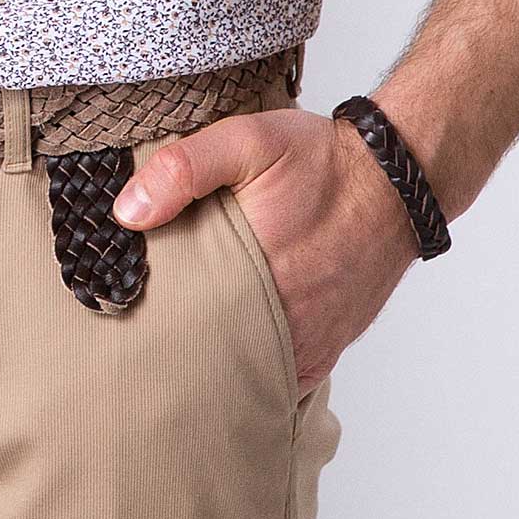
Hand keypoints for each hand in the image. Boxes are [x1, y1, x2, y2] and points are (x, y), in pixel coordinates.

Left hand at [111, 105, 416, 393]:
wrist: (394, 180)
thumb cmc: (320, 159)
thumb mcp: (248, 140)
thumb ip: (183, 170)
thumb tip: (127, 212)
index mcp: (253, 276)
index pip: (182, 326)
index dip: (150, 326)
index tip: (123, 321)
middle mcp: (284, 322)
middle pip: (210, 359)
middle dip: (176, 354)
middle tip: (142, 342)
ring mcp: (307, 344)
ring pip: (244, 375)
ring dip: (214, 365)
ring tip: (180, 351)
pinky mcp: (324, 351)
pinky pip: (278, 378)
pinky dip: (252, 370)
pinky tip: (227, 354)